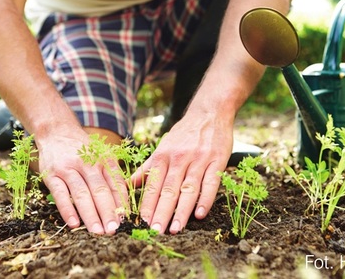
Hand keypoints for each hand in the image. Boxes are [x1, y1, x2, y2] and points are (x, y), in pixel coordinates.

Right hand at [35, 127, 126, 234]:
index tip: (126, 220)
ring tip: (97, 231)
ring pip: (81, 194)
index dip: (121, 203)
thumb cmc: (83, 149)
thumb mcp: (101, 156)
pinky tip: (74, 223)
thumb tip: (123, 204)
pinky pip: (60, 194)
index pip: (115, 183)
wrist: (56, 131)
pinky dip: (67, 209)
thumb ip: (111, 176)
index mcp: (103, 159)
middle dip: (108, 212)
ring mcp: (68, 169)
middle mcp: (87, 163)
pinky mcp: (51, 174)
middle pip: (100, 190)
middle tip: (113, 230)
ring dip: (90, 214)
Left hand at [134, 112, 232, 233]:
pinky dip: (205, 199)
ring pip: (188, 188)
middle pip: (168, 189)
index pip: (153, 185)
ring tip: (175, 229)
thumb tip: (127, 184)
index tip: (141, 224)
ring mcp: (199, 160)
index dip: (147, 205)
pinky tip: (200, 214)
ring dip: (182, 210)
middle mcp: (179, 158)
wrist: (209, 113)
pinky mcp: (217, 161)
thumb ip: (147, 168)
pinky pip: (211, 182)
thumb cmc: (184, 134)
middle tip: (155, 232)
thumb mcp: (162, 147)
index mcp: (163, 156)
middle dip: (161, 212)